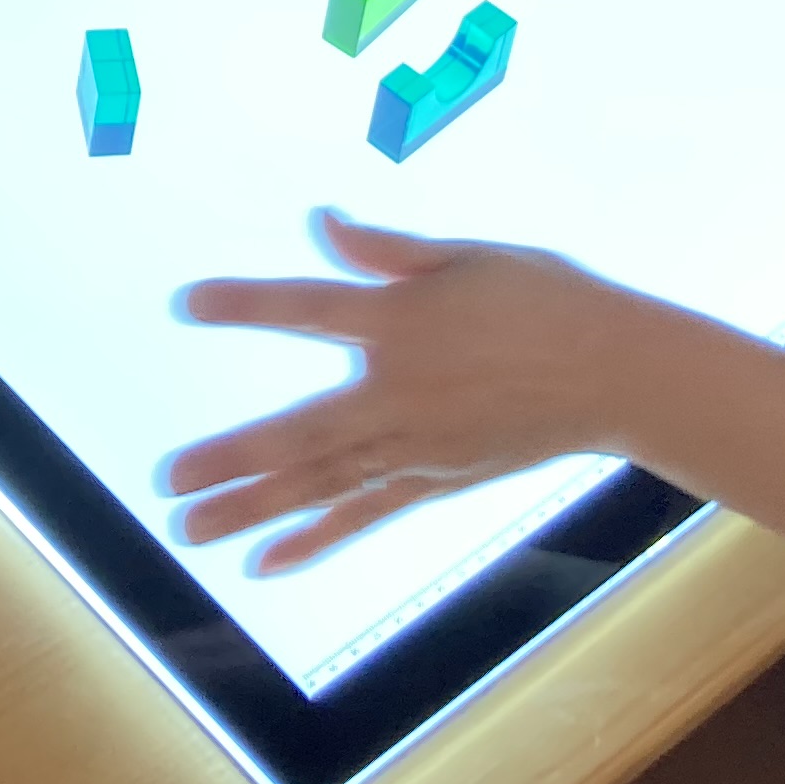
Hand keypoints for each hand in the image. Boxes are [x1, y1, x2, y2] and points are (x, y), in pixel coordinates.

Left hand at [165, 213, 651, 569]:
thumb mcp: (468, 254)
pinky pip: (364, 514)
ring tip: (191, 529)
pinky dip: (314, 539)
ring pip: (321, 484)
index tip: (185, 304)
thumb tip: (320, 221)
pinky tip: (266, 562)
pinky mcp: (435, 480)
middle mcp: (399, 394)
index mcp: (402, 322)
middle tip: (167, 479)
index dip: (245, 304)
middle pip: (300, 433)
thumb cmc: (545, 297)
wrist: (617, 371)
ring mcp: (416, 447)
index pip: (306, 308)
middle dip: (231, 458)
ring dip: (253, 508)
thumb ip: (388, 249)